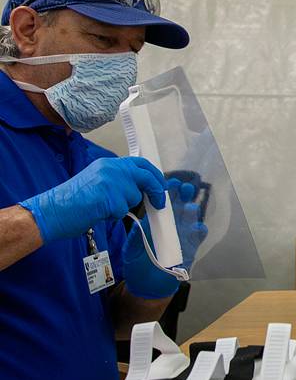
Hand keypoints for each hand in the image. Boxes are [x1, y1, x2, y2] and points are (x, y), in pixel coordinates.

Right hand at [19, 157, 165, 243]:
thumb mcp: (97, 181)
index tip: (161, 186)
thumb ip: (118, 180)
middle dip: (156, 190)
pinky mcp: (110, 197)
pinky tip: (97, 213)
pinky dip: (113, 216)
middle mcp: (111, 168)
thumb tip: (141, 188)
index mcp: (108, 163)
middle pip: (146, 177)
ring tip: (102, 207)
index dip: (154, 174)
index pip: (139, 163)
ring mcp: (111, 182)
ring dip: (123, 206)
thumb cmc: (72, 201)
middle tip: (160, 203)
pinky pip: (122, 210)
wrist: (51, 210)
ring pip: (133, 197)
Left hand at [123, 178, 208, 298]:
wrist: (147, 288)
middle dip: (184, 196)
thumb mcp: (131, 250)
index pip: (163, 205)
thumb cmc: (137, 267)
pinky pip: (197, 238)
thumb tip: (139, 222)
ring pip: (190, 220)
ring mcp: (180, 238)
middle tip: (186, 188)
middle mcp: (169, 228)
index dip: (167, 193)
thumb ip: (135, 237)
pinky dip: (199, 232)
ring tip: (190, 207)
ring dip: (192, 211)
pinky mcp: (189, 249)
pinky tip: (197, 228)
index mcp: (155, 224)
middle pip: (179, 208)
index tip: (170, 183)